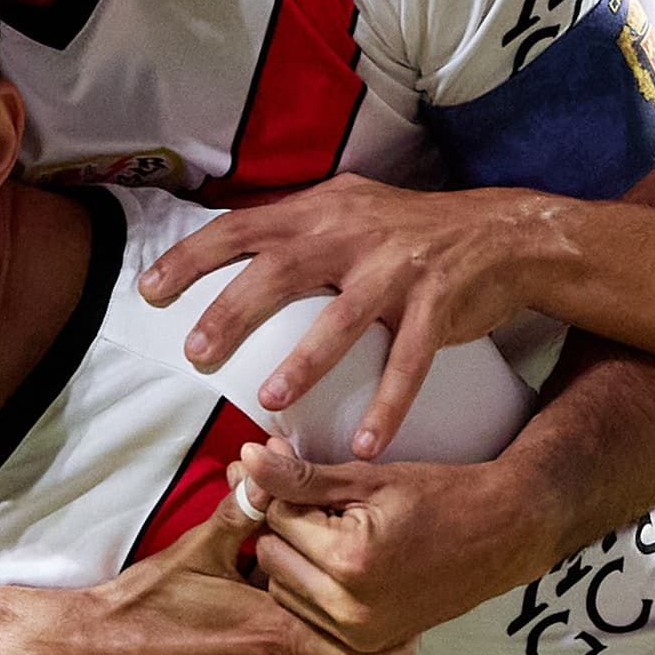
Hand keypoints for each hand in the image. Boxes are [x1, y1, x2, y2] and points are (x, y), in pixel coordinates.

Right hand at [36, 490, 405, 654]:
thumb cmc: (145, 604)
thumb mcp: (199, 551)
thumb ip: (247, 513)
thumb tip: (272, 468)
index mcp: (279, 635)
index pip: (368, 653)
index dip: (377, 638)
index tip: (369, 621)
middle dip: (329, 651)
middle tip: (301, 628)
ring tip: (259, 651)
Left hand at [140, 179, 559, 460]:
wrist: (503, 234)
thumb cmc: (412, 231)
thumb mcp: (350, 209)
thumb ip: (297, 227)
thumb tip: (232, 250)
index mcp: (322, 211)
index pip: (243, 226)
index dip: (193, 256)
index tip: (150, 291)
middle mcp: (354, 234)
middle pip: (280, 269)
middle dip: (232, 311)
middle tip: (196, 353)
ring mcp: (398, 270)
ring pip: (342, 319)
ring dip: (304, 363)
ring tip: (271, 401)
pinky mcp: (439, 305)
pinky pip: (409, 361)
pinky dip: (388, 404)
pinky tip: (367, 445)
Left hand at [230, 437, 554, 654]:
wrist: (503, 535)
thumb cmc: (443, 497)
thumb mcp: (370, 477)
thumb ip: (303, 475)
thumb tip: (248, 456)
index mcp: (349, 560)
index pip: (275, 518)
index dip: (281, 488)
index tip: (293, 471)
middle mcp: (350, 607)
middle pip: (270, 557)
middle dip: (284, 526)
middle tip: (318, 505)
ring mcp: (359, 634)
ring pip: (282, 590)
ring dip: (294, 559)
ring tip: (331, 533)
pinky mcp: (366, 646)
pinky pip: (307, 615)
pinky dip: (311, 588)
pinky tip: (337, 563)